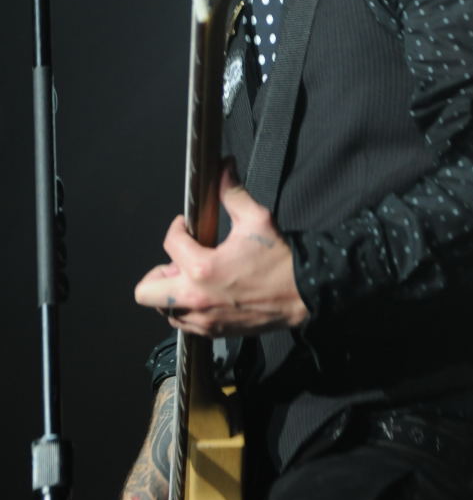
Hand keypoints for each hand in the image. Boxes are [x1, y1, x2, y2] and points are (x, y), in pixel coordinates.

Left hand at [134, 165, 308, 335]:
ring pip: (164, 310)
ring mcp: (202, 319)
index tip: (188, 226)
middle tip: (181, 260)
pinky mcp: (212, 332)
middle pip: (145, 291)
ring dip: (172, 292)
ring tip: (194, 277)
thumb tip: (223, 167)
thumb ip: (232, 193)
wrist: (301, 295)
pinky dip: (187, 309)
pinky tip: (206, 293)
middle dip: (159, 272)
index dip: (177, 228)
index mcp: (202, 268)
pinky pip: (183, 323)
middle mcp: (195, 298)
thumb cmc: (279, 259)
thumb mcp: (256, 219)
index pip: (170, 243)